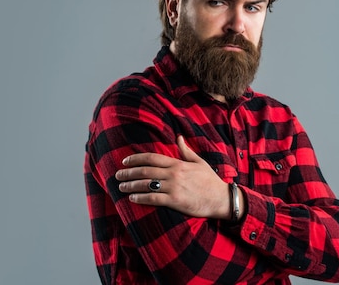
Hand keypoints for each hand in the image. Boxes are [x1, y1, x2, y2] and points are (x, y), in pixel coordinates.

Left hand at [116, 136, 231, 218]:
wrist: (221, 199)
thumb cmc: (210, 181)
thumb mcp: (199, 162)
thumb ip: (186, 150)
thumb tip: (179, 137)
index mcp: (178, 163)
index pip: (152, 158)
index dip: (136, 159)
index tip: (125, 161)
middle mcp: (174, 174)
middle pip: (145, 171)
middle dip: (128, 173)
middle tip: (118, 175)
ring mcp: (174, 187)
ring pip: (146, 184)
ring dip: (131, 185)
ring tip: (121, 187)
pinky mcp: (175, 201)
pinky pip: (153, 198)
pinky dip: (141, 198)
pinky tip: (132, 198)